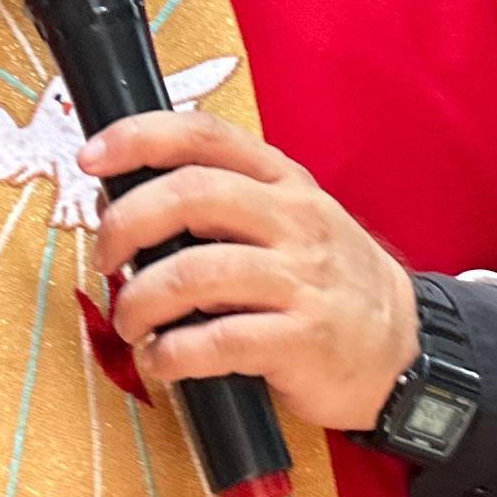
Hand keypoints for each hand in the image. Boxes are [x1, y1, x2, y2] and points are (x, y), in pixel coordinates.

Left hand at [80, 111, 419, 431]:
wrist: (405, 348)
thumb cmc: (329, 282)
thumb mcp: (292, 221)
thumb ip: (224, 206)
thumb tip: (127, 206)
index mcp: (283, 182)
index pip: (204, 136)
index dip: (139, 138)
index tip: (91, 157)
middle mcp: (293, 221)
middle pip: (191, 195)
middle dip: (127, 224)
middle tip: (106, 258)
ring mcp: (301, 280)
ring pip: (196, 273)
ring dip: (141, 300)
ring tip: (131, 322)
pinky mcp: (302, 341)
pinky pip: (219, 342)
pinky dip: (173, 353)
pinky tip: (163, 360)